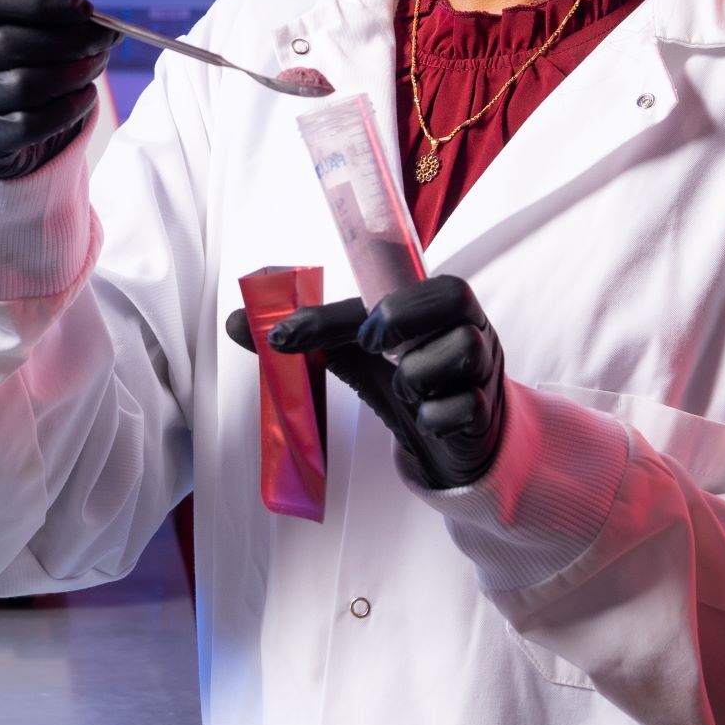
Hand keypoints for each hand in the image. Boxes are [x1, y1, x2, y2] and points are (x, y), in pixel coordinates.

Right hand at [0, 0, 111, 179]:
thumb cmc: (5, 58)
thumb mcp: (13, 15)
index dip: (39, 0)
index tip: (85, 8)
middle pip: (8, 42)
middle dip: (69, 40)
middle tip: (105, 39)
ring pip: (22, 86)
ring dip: (72, 74)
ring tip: (95, 65)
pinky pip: (29, 125)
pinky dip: (66, 109)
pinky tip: (83, 95)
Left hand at [224, 275, 505, 489]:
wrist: (452, 440)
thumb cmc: (406, 380)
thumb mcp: (357, 355)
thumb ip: (309, 336)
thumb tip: (237, 322)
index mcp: (435, 302)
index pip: (396, 284)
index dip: (339, 308)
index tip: (288, 335)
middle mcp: (469, 325)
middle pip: (454, 294)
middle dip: (400, 319)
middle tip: (369, 347)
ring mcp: (484, 368)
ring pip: (462, 351)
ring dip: (417, 375)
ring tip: (404, 391)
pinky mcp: (487, 412)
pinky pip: (465, 407)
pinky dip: (434, 416)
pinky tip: (424, 420)